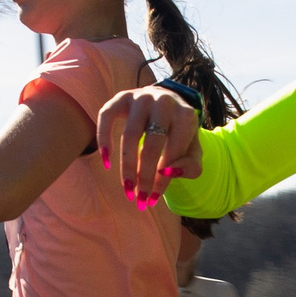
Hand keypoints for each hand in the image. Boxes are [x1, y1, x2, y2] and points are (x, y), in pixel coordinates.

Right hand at [96, 86, 200, 205]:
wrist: (168, 102)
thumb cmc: (179, 132)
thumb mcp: (193, 150)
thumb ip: (190, 166)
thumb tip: (167, 173)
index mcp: (186, 116)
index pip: (173, 152)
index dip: (163, 179)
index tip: (153, 199)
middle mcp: (164, 102)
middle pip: (150, 145)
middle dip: (144, 176)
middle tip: (138, 199)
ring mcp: (141, 97)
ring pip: (129, 135)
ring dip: (127, 167)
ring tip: (127, 188)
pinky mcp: (121, 97)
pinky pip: (106, 116)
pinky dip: (103, 139)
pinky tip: (107, 162)